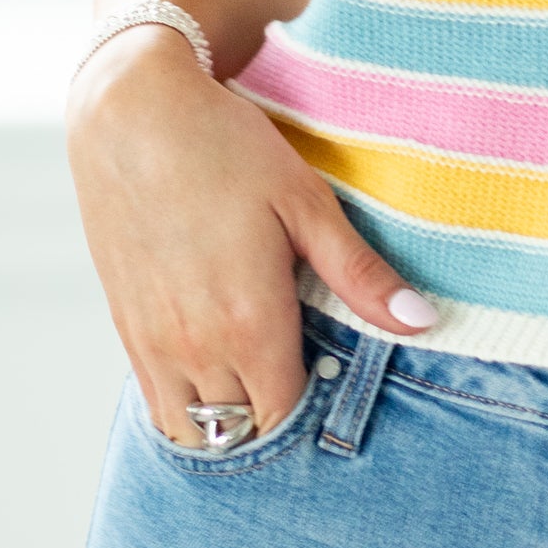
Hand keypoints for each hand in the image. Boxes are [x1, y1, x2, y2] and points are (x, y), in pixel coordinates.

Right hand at [65, 25, 436, 445]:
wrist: (131, 114)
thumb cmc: (226, 149)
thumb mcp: (305, 202)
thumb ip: (359, 274)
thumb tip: (421, 322)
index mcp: (248, 322)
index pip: (287, 418)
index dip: (317, 412)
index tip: (338, 385)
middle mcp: (195, 348)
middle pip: (242, 433)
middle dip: (277, 421)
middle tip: (307, 380)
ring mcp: (152, 344)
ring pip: (193, 430)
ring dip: (230, 423)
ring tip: (263, 382)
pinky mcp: (125, 328)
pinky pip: (155, 403)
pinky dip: (188, 405)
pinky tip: (218, 369)